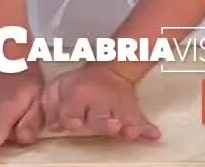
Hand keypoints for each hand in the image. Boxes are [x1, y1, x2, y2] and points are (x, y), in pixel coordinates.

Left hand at [38, 63, 160, 142]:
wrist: (110, 70)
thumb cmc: (82, 83)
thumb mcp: (57, 88)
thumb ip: (50, 107)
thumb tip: (54, 126)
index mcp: (78, 95)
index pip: (71, 118)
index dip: (70, 122)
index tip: (71, 121)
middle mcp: (100, 101)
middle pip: (97, 120)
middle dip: (100, 123)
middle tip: (105, 124)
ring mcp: (117, 108)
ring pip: (119, 119)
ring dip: (123, 126)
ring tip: (128, 132)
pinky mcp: (130, 111)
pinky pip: (140, 120)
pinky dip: (146, 129)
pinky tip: (153, 135)